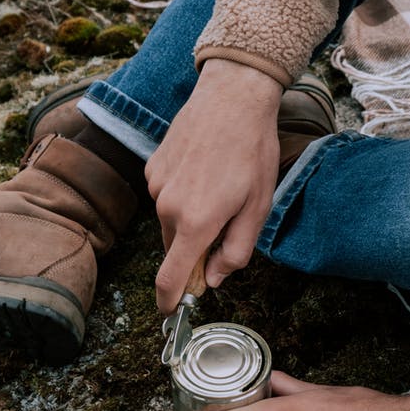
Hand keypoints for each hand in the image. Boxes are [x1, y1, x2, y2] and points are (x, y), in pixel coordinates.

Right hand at [146, 59, 282, 313]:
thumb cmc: (252, 152)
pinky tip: (204, 170)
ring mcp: (156, 186)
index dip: (169, 301)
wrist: (232, 97)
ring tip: (220, 186)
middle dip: (195, 249)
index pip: (171, 278)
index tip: (171, 313)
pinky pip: (165, 196)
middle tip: (227, 224)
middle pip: (176, 248)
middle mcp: (168, 208)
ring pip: (170, 221)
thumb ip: (235, 251)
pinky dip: (182, 195)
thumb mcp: (257, 208)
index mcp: (196, 223)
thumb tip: (214, 278)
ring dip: (190, 219)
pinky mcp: (152, 168)